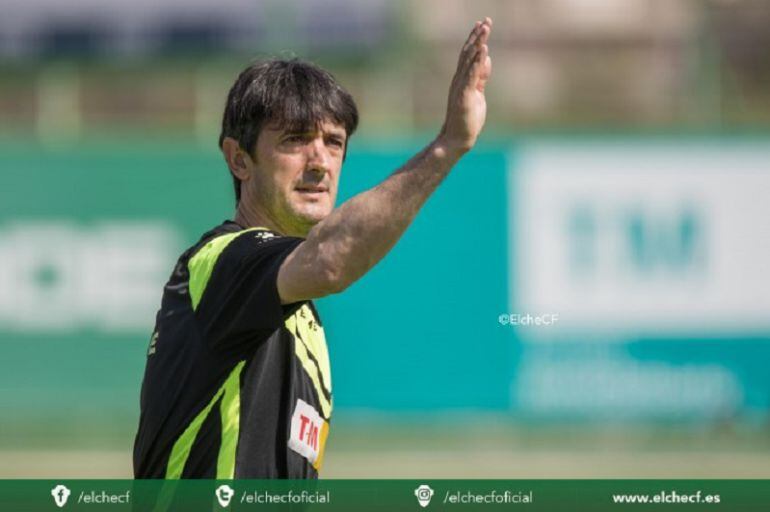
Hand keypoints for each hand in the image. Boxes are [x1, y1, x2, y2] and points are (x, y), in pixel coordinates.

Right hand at [439, 17, 492, 154]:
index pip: (468, 55)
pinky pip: (471, 76)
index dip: (475, 39)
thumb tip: (486, 58)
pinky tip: (482, 50)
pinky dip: (476, 62)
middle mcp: (459, 80)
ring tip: (485, 29)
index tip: (483, 24)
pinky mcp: (464, 96)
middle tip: (486, 20)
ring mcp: (460, 87)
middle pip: (468, 53)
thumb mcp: (477, 93)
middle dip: (477, 36)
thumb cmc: (466, 119)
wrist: (456, 139)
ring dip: (477, 44)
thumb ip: (481, 76)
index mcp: (462, 79)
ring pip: (469, 61)